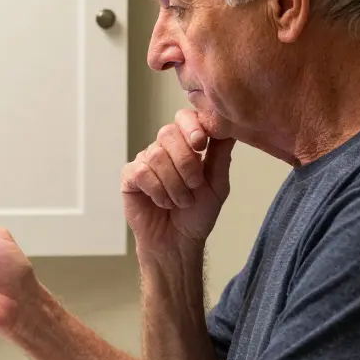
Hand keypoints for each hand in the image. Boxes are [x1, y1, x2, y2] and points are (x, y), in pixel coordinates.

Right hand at [122, 109, 234, 258]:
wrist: (178, 241)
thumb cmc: (198, 214)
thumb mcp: (217, 184)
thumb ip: (221, 154)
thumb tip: (230, 125)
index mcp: (185, 144)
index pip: (184, 118)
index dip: (191, 126)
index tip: (201, 144)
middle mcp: (163, 148)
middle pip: (168, 133)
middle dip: (186, 163)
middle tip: (194, 186)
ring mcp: (145, 160)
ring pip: (157, 156)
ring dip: (174, 185)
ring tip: (180, 201)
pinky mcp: (130, 176)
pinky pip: (141, 172)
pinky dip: (157, 191)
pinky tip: (163, 202)